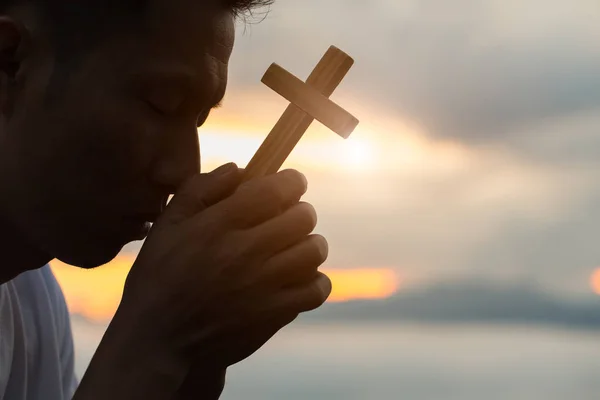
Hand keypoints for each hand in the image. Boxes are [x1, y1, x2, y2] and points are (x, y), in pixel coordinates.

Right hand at [119, 163, 330, 371]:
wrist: (158, 340)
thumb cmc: (160, 277)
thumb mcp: (168, 225)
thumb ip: (200, 189)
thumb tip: (238, 169)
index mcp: (218, 225)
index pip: (275, 190)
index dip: (292, 181)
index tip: (291, 184)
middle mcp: (244, 252)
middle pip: (303, 217)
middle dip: (300, 211)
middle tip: (288, 219)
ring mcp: (263, 286)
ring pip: (314, 250)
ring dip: (309, 244)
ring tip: (293, 249)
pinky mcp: (274, 314)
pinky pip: (317, 289)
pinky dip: (314, 281)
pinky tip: (298, 279)